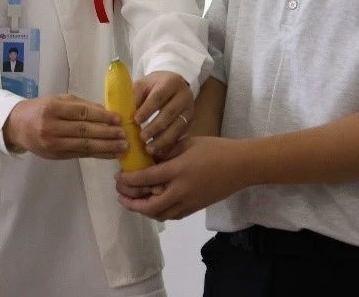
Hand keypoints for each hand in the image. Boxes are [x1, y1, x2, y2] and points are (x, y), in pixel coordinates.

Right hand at [2, 93, 126, 159]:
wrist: (16, 126)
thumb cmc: (39, 109)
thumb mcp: (57, 100)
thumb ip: (80, 104)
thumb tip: (106, 111)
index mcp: (52, 108)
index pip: (82, 113)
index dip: (102, 116)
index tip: (118, 118)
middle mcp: (51, 126)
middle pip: (85, 131)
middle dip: (108, 133)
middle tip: (125, 134)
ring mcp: (53, 143)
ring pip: (84, 145)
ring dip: (106, 147)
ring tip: (122, 146)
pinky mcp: (56, 155)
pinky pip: (81, 155)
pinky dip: (98, 154)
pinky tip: (110, 153)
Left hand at [115, 136, 248, 219]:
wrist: (241, 166)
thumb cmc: (214, 149)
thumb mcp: (186, 143)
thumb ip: (166, 151)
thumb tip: (147, 156)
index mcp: (177, 171)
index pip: (145, 179)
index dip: (128, 181)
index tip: (117, 178)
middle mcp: (181, 191)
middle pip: (150, 206)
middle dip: (131, 203)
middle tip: (120, 195)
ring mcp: (189, 203)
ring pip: (160, 214)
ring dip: (143, 210)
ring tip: (133, 201)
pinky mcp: (196, 208)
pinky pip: (172, 215)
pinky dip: (159, 212)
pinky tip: (153, 203)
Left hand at [133, 70, 193, 159]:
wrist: (174, 83)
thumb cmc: (154, 85)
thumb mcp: (144, 84)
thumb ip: (135, 96)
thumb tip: (123, 113)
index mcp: (170, 83)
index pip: (158, 97)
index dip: (147, 110)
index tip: (136, 121)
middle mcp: (183, 96)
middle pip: (169, 113)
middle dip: (155, 127)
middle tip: (141, 138)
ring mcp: (189, 109)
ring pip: (178, 126)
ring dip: (163, 139)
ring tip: (149, 149)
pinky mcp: (190, 121)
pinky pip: (181, 134)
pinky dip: (169, 144)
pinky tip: (159, 151)